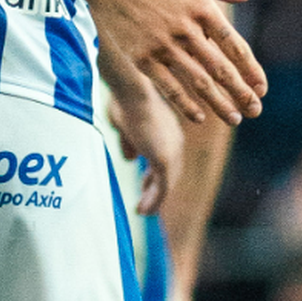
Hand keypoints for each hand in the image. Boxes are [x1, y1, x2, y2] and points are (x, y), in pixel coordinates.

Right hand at [90, 0, 261, 125]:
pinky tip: (199, 117)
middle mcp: (186, 30)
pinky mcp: (142, 57)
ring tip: (235, 118)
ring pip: (198, 83)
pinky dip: (185, 104)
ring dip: (219, 104)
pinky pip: (168, 87)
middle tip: (255, 111)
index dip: (251, 69)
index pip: (234, 46)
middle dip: (241, 93)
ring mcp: (163, 46)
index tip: (261, 87)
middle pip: (221, 70)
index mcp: (202, 7)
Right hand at [104, 69, 183, 215]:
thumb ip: (130, 142)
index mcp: (168, 130)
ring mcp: (172, 152)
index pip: (166, 157)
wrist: (133, 91)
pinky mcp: (164, 160)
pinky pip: (162, 188)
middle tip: (146, 201)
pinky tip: (143, 209)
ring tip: (143, 211)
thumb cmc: (126, 99)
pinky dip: (154, 201)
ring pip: (167, 183)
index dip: (155, 172)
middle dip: (157, 188)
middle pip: (170, 172)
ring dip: (155, 199)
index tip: (146, 183)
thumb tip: (130, 159)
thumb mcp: (126, 124)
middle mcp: (175, 141)